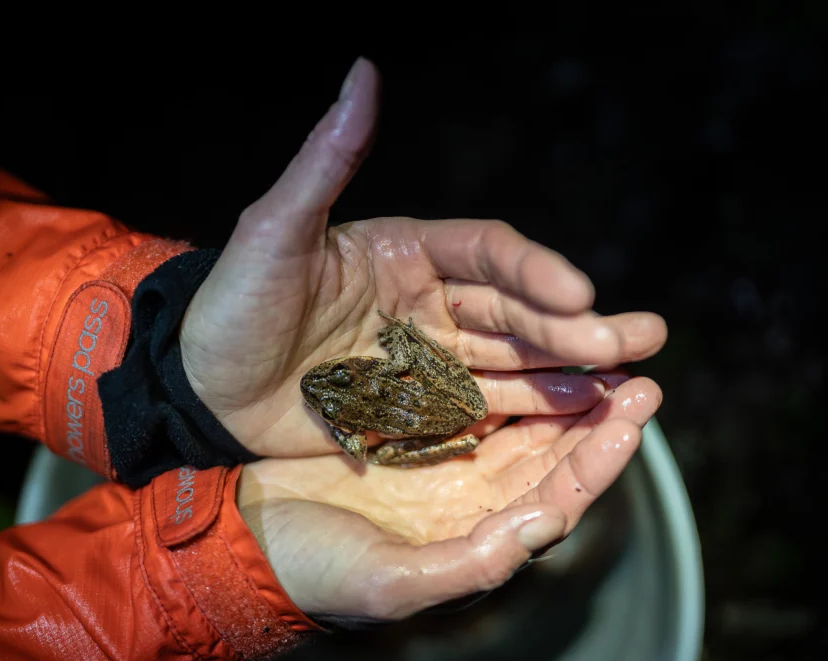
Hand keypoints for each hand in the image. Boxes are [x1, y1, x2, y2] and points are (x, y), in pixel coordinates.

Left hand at [181, 57, 666, 457]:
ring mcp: (425, 358)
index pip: (488, 255)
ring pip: (511, 359)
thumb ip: (327, 159)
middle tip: (634, 342)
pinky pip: (482, 407)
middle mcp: (427, 301)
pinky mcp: (417, 409)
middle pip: (515, 310)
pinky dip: (529, 411)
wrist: (200, 386)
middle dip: (572, 326)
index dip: (534, 272)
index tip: (577, 293)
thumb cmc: (233, 303)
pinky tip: (577, 416)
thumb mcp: (275, 230)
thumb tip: (364, 70)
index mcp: (405, 251)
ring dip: (568, 368)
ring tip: (626, 384)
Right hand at [235, 376, 660, 618]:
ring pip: (521, 417)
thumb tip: (540, 525)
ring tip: (601, 343)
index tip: (634, 417)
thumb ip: (465, 565)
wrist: (245, 534)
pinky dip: (502, 366)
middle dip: (599, 413)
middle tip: (640, 371)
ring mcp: (442, 454)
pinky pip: (472, 389)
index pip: (556, 498)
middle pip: (552, 452)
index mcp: (474, 535)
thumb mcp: (387, 581)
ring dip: (561, 382)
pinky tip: (523, 338)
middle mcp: (469, 495)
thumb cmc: (313, 570)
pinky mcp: (410, 420)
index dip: (598, 460)